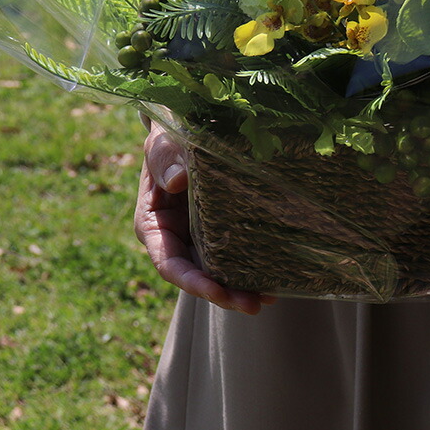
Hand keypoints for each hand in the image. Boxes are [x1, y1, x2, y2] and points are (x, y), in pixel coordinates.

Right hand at [134, 122, 275, 314]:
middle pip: (197, 276)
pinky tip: (276, 276)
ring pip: (218, 270)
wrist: (187, 125)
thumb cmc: (169, 135)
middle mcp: (176, 237)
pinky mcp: (221, 226)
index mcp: (154, 224)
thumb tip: (178, 180)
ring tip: (270, 298)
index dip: (192, 282)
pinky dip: (251, 264)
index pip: (169, 264)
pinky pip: (235, 250)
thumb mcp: (162, 142)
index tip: (216, 292)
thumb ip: (165, 158)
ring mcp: (199, 234)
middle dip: (223, 293)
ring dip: (240, 287)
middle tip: (254, 305)